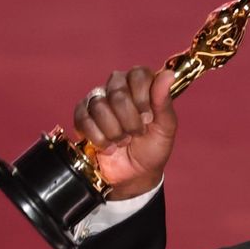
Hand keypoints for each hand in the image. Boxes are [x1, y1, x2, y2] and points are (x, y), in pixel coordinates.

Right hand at [73, 66, 177, 198]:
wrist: (135, 174)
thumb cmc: (152, 147)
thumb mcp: (166, 127)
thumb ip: (164, 101)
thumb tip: (168, 75)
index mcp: (141, 84)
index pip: (138, 74)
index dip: (143, 98)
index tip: (149, 118)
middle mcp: (117, 86)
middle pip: (118, 93)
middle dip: (130, 121)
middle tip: (137, 133)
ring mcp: (97, 100)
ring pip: (99, 106)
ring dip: (115, 132)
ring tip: (123, 141)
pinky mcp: (82, 115)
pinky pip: (83, 119)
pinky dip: (99, 138)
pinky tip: (109, 146)